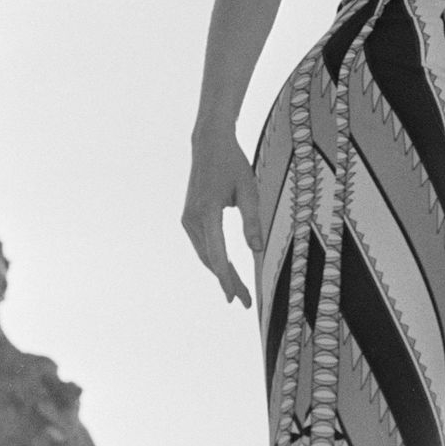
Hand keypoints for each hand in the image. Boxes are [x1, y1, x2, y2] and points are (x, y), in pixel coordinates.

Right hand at [182, 122, 262, 305]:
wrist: (209, 144)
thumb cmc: (233, 165)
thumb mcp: (249, 189)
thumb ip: (253, 221)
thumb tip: (257, 251)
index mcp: (207, 211)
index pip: (217, 253)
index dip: (227, 278)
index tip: (235, 297)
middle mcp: (192, 217)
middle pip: (210, 259)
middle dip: (227, 281)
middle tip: (244, 301)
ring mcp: (187, 218)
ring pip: (205, 254)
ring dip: (220, 273)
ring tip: (239, 290)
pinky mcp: (189, 218)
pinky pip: (203, 245)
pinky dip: (215, 260)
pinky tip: (228, 271)